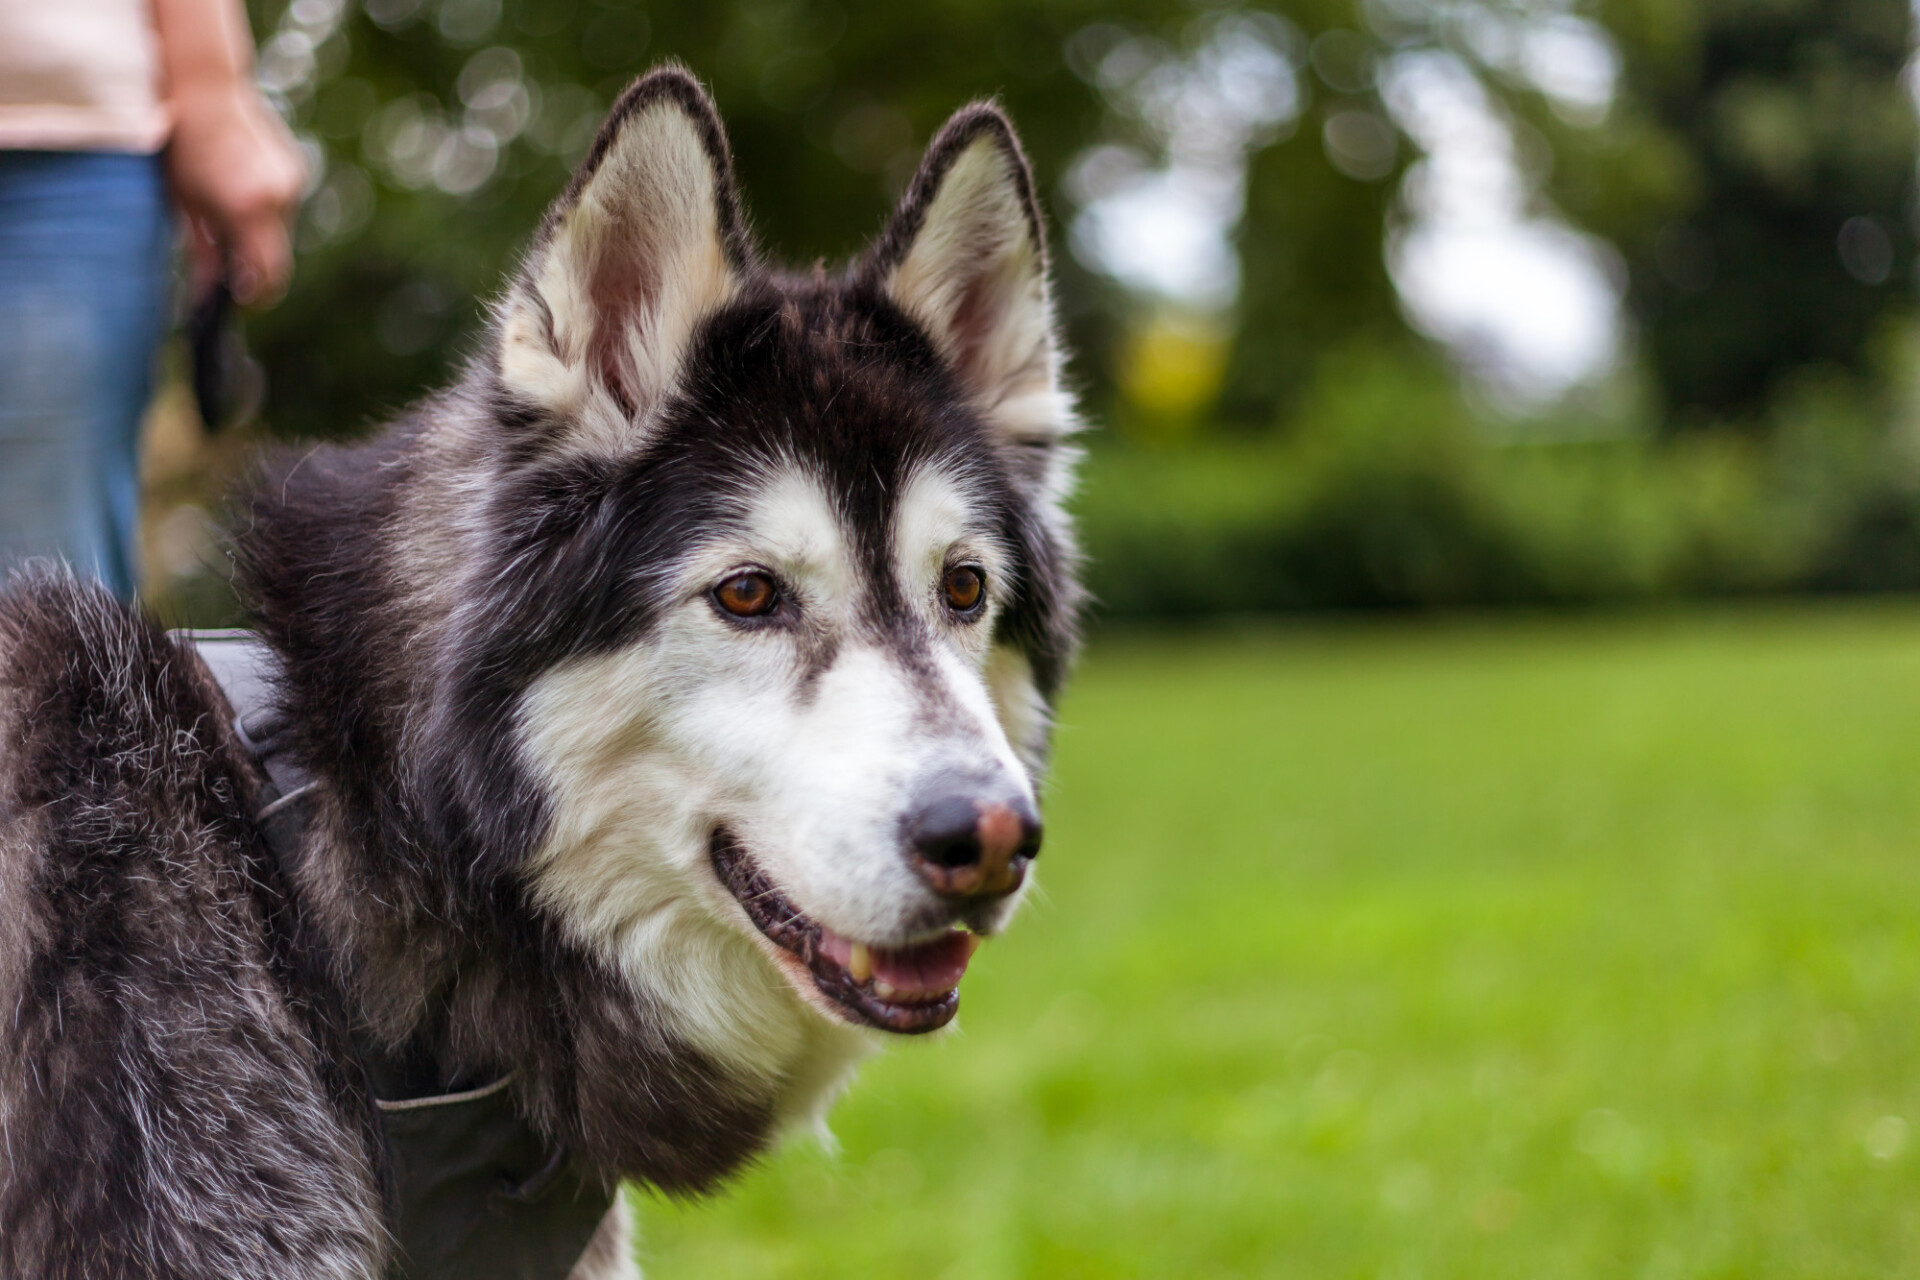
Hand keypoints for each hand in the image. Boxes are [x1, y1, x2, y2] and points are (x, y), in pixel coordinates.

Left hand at [166, 85, 305, 304]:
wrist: (205, 87)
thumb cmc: (181, 145)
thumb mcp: (185, 205)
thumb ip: (204, 252)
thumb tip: (210, 289)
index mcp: (248, 209)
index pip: (266, 275)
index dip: (254, 297)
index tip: (238, 305)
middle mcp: (278, 198)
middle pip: (277, 259)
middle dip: (254, 273)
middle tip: (229, 280)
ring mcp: (291, 183)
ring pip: (280, 234)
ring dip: (256, 242)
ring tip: (224, 231)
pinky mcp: (293, 170)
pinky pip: (281, 209)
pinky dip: (262, 217)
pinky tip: (235, 201)